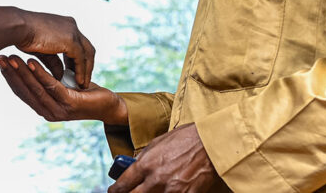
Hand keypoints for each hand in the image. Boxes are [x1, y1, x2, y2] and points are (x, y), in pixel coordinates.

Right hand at [0, 55, 126, 123]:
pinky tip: (32, 62)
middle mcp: (48, 111)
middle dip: (12, 73)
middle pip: (25, 90)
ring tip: (12, 58)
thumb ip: (47, 78)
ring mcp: (58, 110)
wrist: (109, 104)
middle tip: (0, 58)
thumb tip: (31, 62)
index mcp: (43, 108)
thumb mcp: (62, 82)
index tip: (1, 61)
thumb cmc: (85, 92)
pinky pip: (52, 86)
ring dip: (23, 72)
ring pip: (36, 88)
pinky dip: (41, 74)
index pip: (22, 92)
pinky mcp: (69, 104)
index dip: (10, 77)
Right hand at [14, 11, 95, 87]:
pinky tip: (79, 82)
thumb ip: (53, 61)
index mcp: (64, 24)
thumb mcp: (42, 49)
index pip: (77, 42)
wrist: (18, 27)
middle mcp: (71, 25)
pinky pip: (81, 59)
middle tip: (82, 78)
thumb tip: (60, 75)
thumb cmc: (23, 35)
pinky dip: (81, 71)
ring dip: (86, 70)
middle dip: (85, 64)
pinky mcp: (71, 41)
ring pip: (87, 54)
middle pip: (86, 47)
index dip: (77, 58)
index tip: (74, 70)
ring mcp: (73, 32)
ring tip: (83, 84)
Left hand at [108, 123, 226, 192]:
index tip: (114, 192)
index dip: (115, 191)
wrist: (211, 142)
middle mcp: (156, 180)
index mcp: (146, 164)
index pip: (122, 185)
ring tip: (149, 190)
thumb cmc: (185, 139)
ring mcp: (172, 190)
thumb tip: (132, 170)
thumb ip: (144, 159)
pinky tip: (167, 191)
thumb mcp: (157, 144)